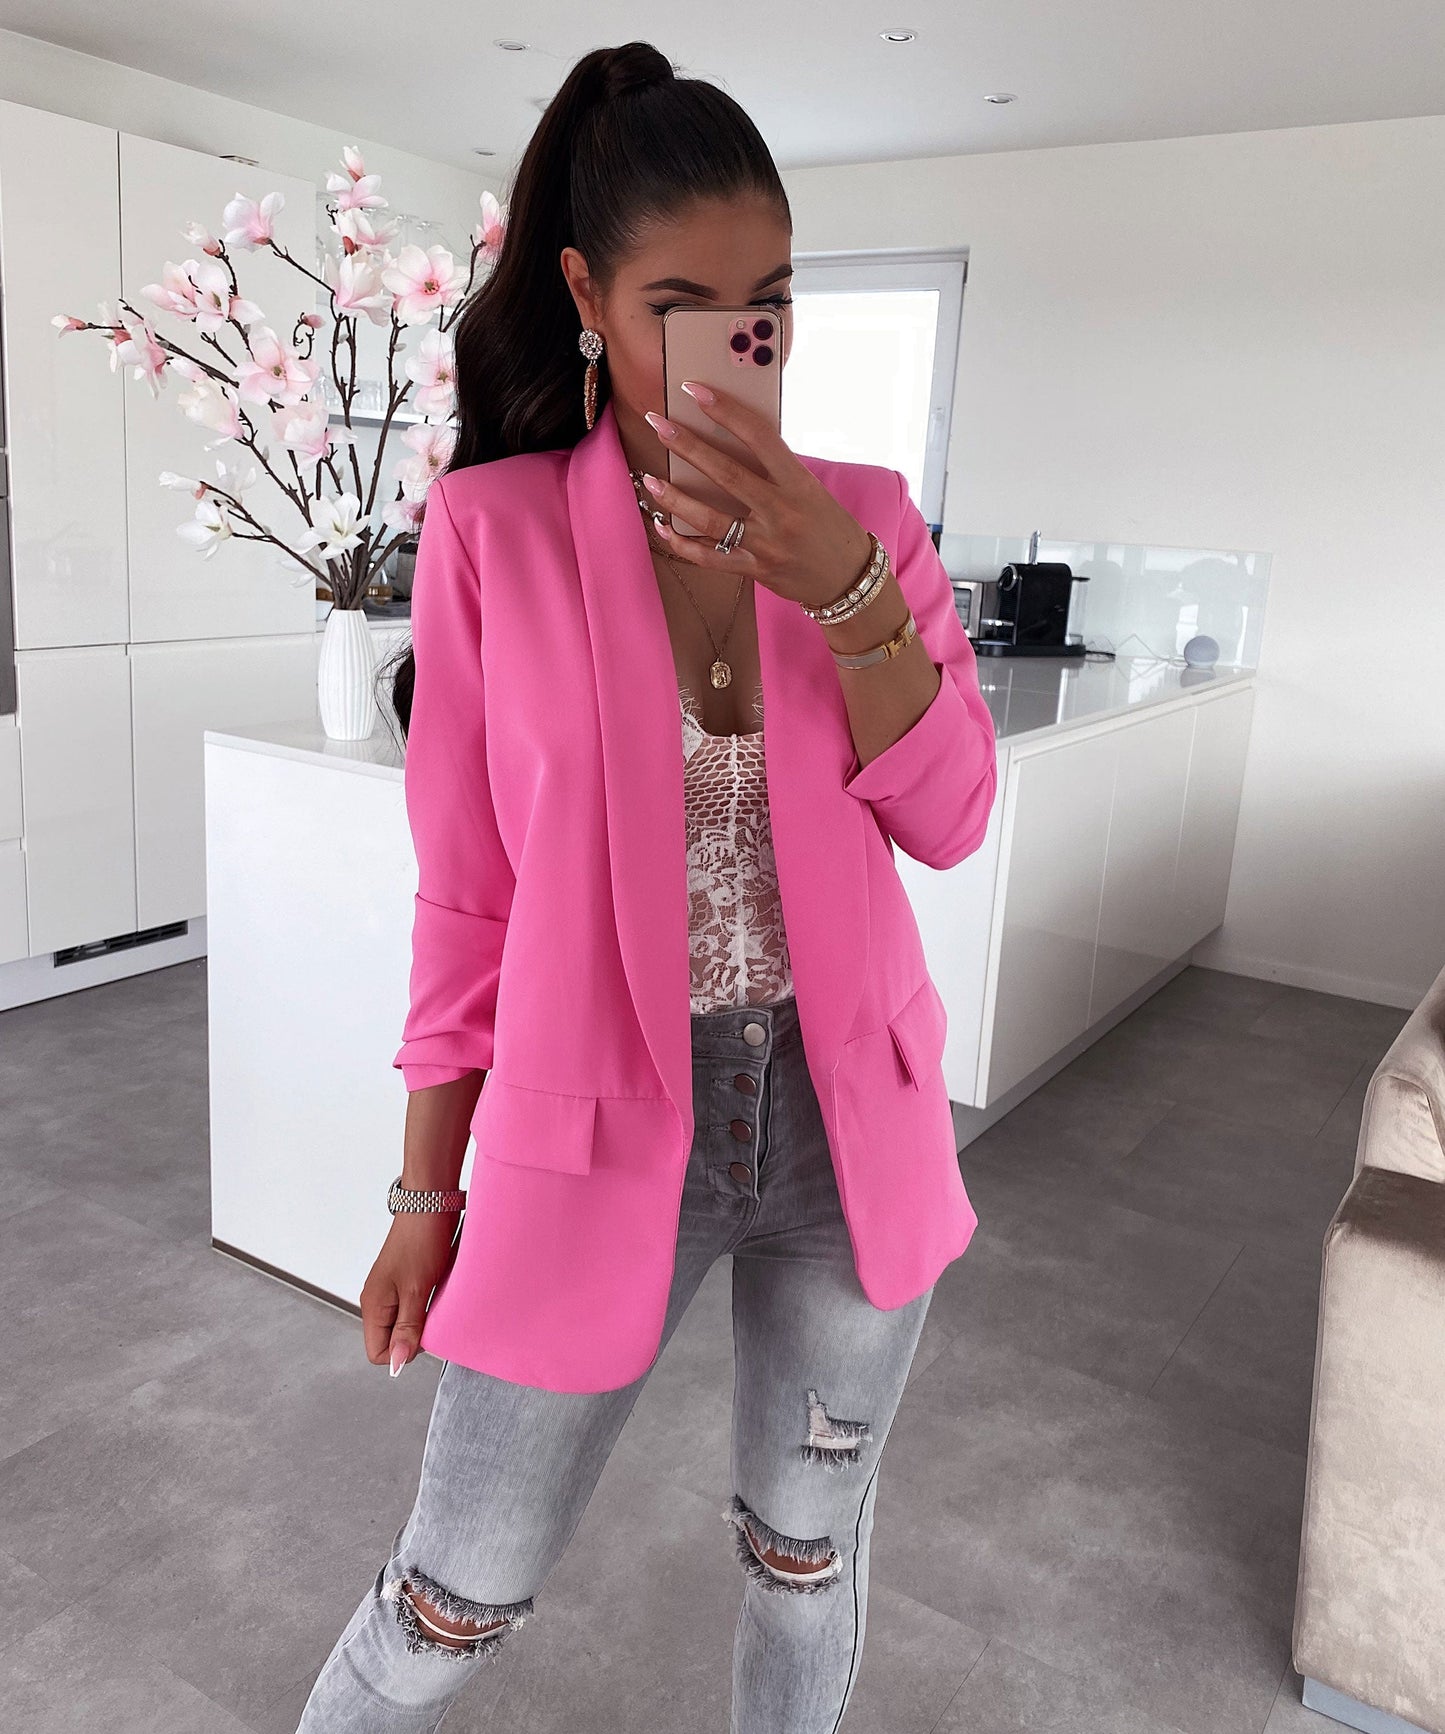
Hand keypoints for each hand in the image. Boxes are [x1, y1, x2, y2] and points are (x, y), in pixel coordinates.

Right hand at [360, 1212, 459, 1374]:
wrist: (430, 1203)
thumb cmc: (422, 1240)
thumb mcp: (417, 1289)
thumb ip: (407, 1327)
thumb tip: (397, 1363)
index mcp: (372, 1304)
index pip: (378, 1353)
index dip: (403, 1351)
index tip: (425, 1332)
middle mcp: (377, 1300)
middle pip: (390, 1340)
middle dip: (414, 1336)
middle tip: (433, 1313)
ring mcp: (389, 1290)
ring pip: (403, 1324)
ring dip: (422, 1320)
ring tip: (436, 1299)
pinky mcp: (403, 1280)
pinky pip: (411, 1307)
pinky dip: (426, 1306)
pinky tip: (438, 1292)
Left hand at [641, 382, 873, 611]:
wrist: (848, 578)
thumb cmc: (829, 526)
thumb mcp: (811, 490)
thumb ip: (776, 471)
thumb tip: (731, 444)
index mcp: (799, 483)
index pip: (760, 437)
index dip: (726, 411)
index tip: (696, 391)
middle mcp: (782, 512)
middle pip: (727, 475)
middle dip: (688, 447)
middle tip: (659, 425)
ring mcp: (767, 543)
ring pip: (711, 520)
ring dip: (676, 499)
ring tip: (650, 480)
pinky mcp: (756, 569)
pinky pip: (711, 558)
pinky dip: (683, 543)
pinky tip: (662, 526)